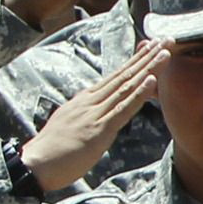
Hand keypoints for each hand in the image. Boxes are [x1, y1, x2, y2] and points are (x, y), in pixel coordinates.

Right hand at [20, 40, 166, 194]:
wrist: (35, 164)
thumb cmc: (53, 149)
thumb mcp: (73, 123)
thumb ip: (88, 114)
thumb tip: (100, 110)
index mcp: (86, 99)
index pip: (116, 76)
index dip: (136, 60)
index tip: (152, 46)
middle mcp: (91, 101)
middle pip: (124, 75)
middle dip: (147, 57)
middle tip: (167, 39)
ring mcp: (95, 113)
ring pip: (126, 86)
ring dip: (148, 69)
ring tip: (165, 53)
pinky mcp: (99, 129)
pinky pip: (122, 109)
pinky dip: (138, 94)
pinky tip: (152, 81)